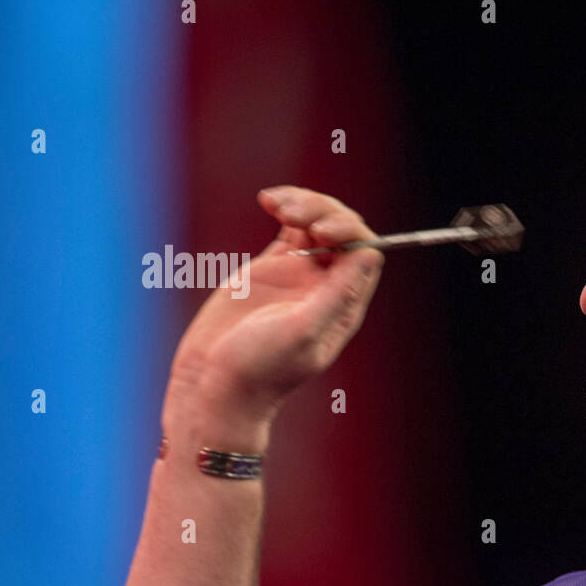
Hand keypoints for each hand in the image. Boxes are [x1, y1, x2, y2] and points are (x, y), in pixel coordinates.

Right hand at [165, 187, 384, 440]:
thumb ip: (336, 294)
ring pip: (317, 223)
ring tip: (277, 204)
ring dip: (304, 204)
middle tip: (293, 215)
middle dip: (324, 211)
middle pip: (344, 231)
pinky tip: (268, 201)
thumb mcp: (301, 333)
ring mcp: (300, 276)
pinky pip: (290, 228)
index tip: (319, 231)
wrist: (214, 384)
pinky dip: (284, 207)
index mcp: (344, 304)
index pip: (365, 252)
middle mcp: (327, 287)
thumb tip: (371, 254)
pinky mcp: (271, 269)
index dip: (349, 231)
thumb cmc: (259, 368)